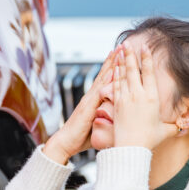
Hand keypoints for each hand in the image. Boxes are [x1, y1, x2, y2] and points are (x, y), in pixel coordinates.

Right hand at [44, 47, 119, 163]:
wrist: (65, 143)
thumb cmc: (81, 138)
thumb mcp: (98, 126)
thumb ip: (106, 119)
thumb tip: (117, 119)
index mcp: (94, 101)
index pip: (105, 80)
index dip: (113, 67)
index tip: (121, 55)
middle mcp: (91, 97)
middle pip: (104, 74)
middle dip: (113, 60)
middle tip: (122, 46)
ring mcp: (89, 100)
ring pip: (102, 78)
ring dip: (111, 64)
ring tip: (119, 51)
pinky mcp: (88, 106)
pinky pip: (100, 90)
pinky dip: (107, 80)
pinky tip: (114, 71)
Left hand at [112, 42, 176, 150]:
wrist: (131, 147)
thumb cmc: (149, 140)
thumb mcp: (166, 130)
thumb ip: (175, 125)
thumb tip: (186, 125)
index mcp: (152, 98)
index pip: (149, 74)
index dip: (147, 59)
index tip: (145, 48)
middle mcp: (139, 95)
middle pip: (134, 70)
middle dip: (132, 55)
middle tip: (128, 43)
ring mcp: (126, 98)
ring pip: (123, 75)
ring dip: (122, 61)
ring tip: (121, 50)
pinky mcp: (116, 104)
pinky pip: (115, 85)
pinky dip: (115, 74)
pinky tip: (114, 67)